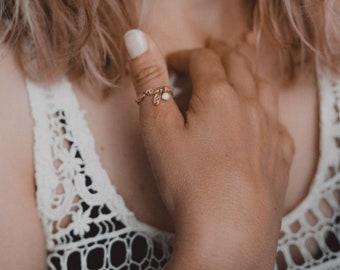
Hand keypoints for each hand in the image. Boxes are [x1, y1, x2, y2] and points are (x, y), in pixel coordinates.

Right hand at [124, 29, 293, 268]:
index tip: (171, 62)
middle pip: (237, 65)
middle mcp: (251, 106)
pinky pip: (277, 118)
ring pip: (262, 86)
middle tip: (206, 51)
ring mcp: (270, 129)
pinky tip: (258, 115)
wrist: (229, 232)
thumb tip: (137, 38)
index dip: (183, 56)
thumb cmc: (188, 181)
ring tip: (235, 73)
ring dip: (246, 74)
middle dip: (218, 54)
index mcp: (219, 96)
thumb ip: (148, 80)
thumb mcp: (157, 128)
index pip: (202, 61)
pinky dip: (265, 106)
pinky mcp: (280, 154)